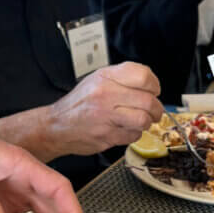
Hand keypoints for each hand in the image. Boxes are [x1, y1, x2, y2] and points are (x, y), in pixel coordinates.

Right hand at [48, 62, 162, 154]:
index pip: (143, 76)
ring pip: (143, 120)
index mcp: (105, 77)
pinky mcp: (106, 136)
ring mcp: (105, 117)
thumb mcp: (97, 79)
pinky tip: (125, 129)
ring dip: (147, 122)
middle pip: (148, 101)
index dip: (154, 85)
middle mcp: (105, 95)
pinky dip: (134, 134)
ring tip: (141, 121)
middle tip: (154, 111)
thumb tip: (150, 83)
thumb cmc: (79, 103)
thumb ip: (122, 78)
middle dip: (156, 109)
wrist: (57, 126)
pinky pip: (133, 136)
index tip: (154, 90)